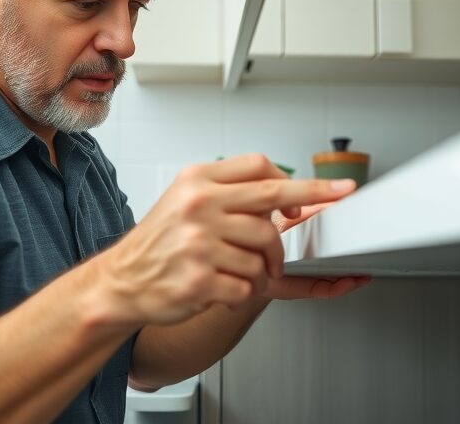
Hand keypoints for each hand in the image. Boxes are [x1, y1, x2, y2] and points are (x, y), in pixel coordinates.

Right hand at [99, 154, 355, 325]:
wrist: (121, 281)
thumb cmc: (158, 241)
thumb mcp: (185, 197)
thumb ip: (229, 190)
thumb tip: (280, 194)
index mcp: (197, 181)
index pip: (259, 168)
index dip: (297, 180)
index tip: (325, 187)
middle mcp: (199, 206)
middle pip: (273, 202)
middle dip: (313, 202)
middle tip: (337, 200)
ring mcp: (200, 243)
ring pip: (264, 252)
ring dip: (262, 268)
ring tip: (238, 269)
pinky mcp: (201, 279)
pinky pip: (247, 286)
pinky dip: (242, 291)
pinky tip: (221, 286)